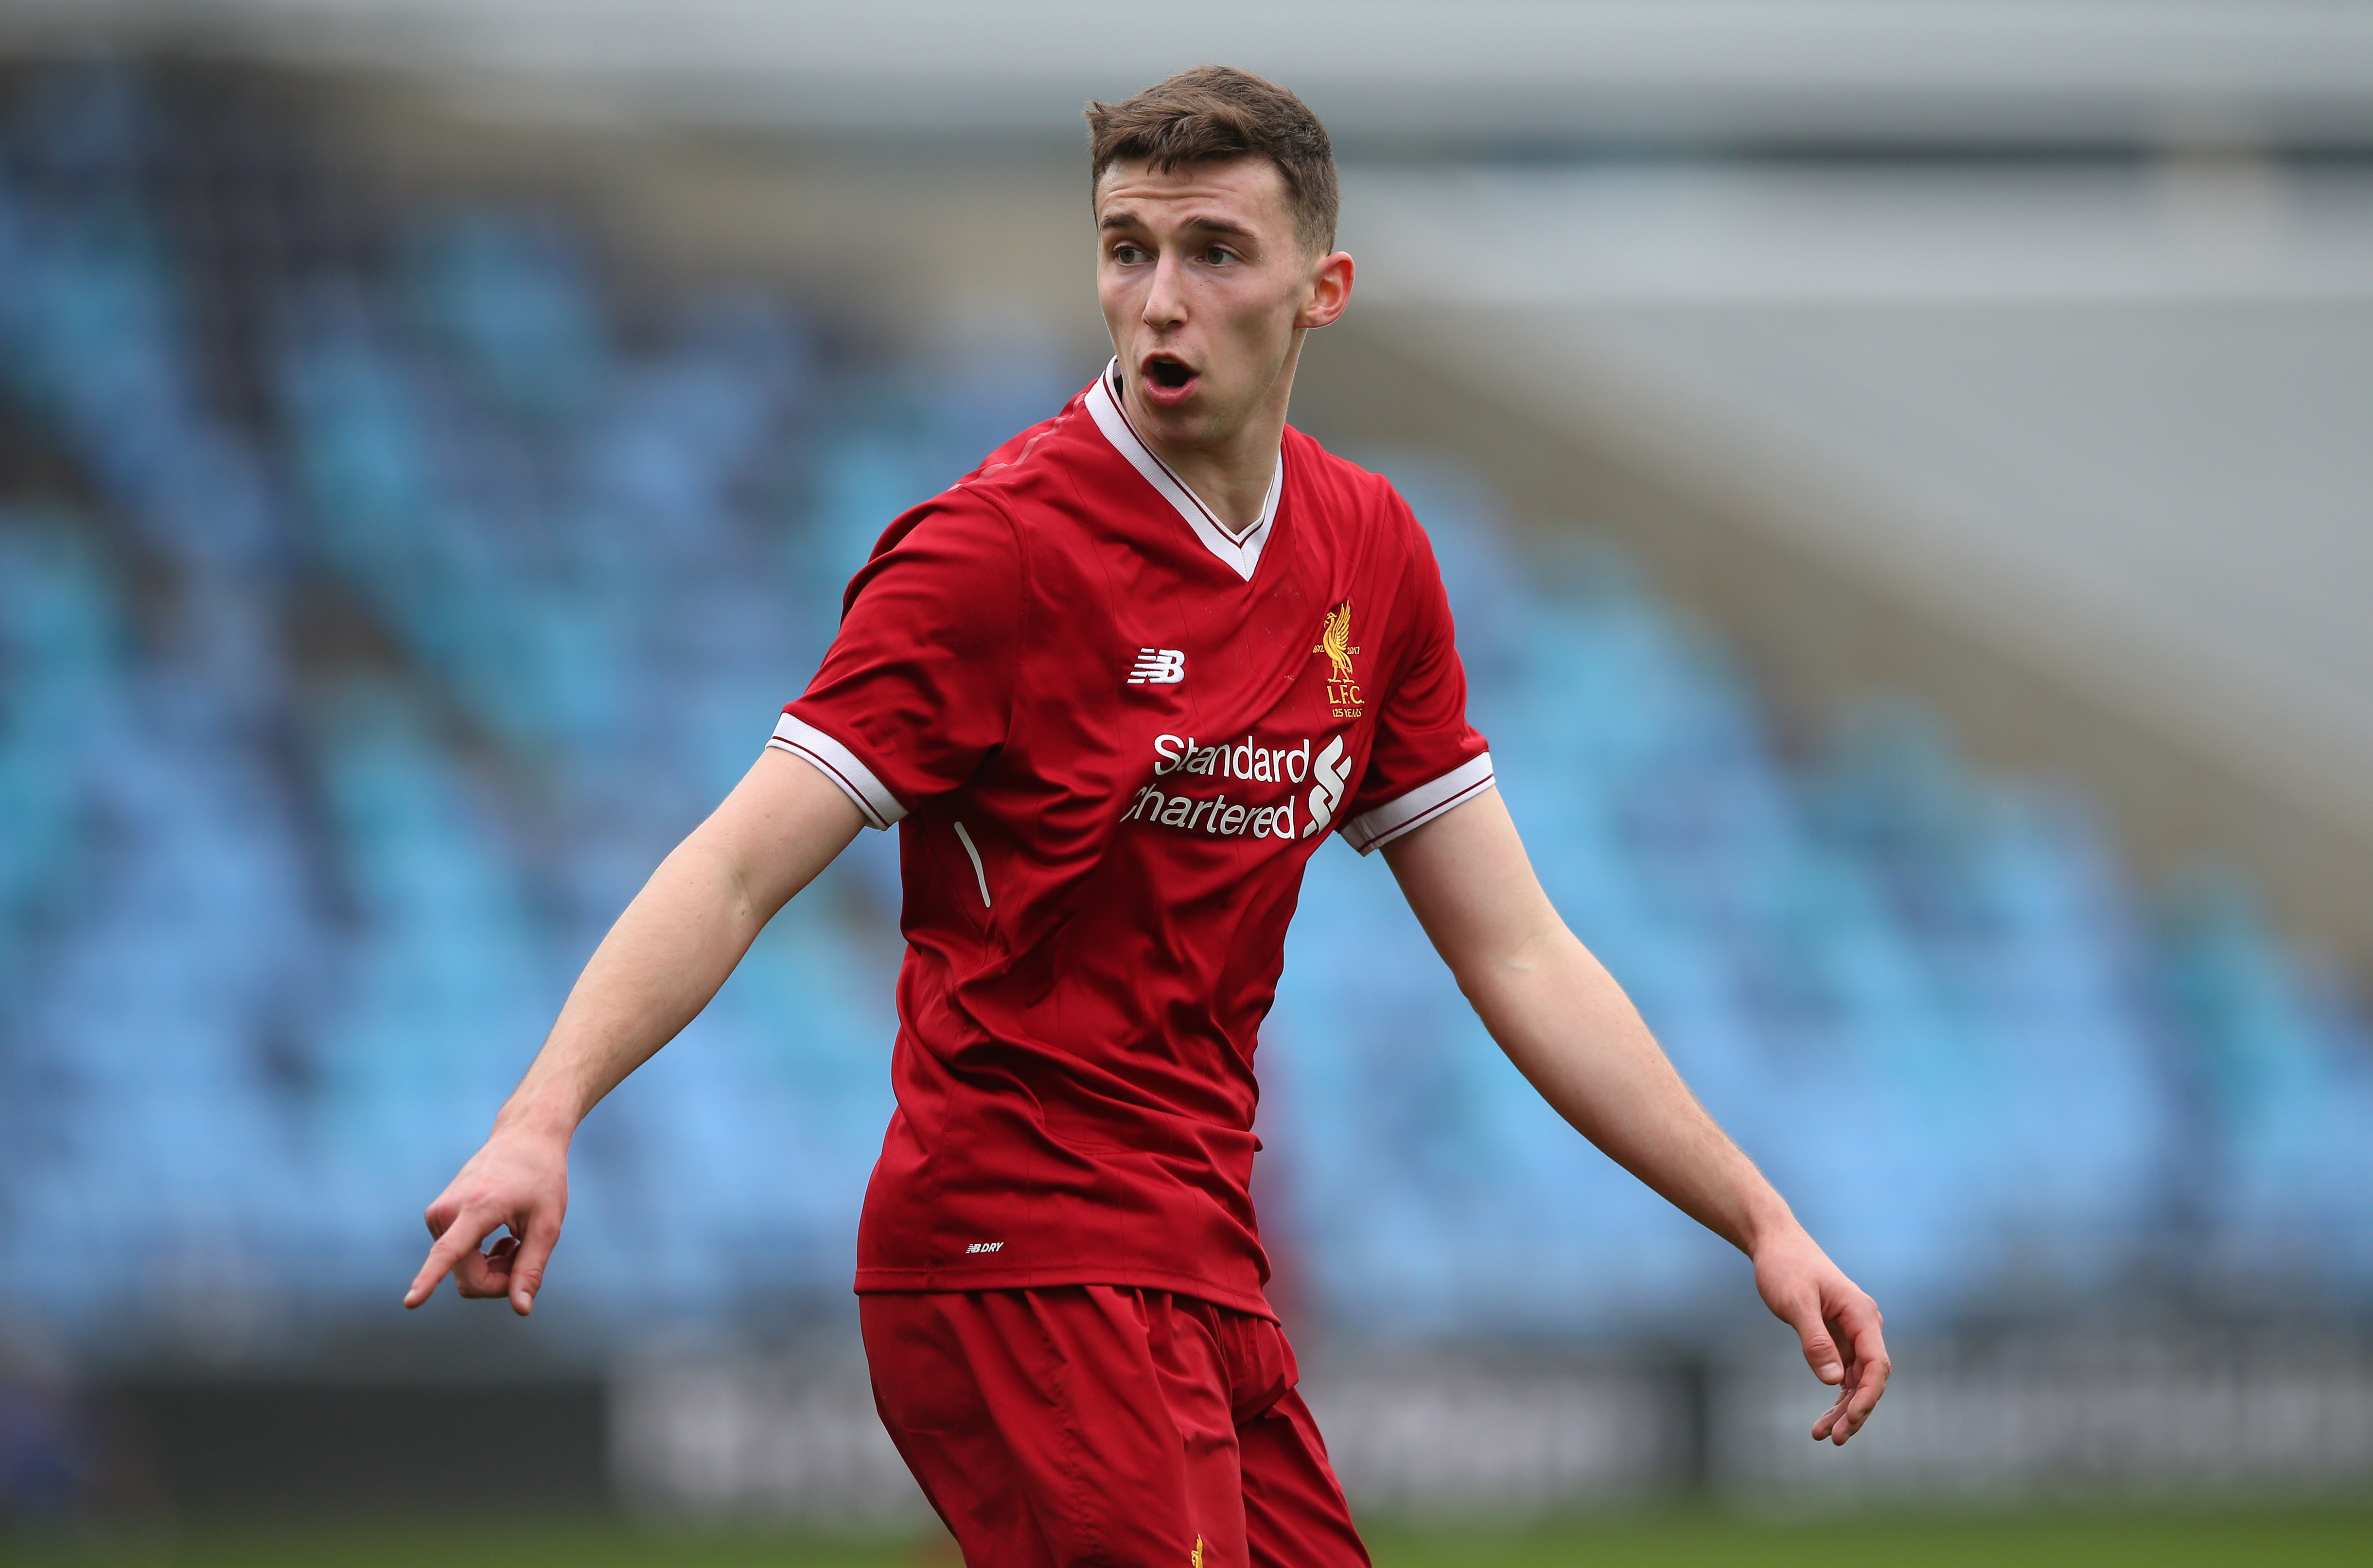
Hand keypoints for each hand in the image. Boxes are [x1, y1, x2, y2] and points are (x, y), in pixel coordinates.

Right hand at [402, 1120, 569, 1315]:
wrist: (524, 1136)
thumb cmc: (542, 1177)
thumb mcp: (548, 1223)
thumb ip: (532, 1268)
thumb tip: (521, 1310)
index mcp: (476, 1209)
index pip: (448, 1253)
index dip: (428, 1280)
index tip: (410, 1302)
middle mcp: (447, 1211)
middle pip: (468, 1278)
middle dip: (500, 1279)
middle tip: (526, 1254)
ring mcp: (437, 1214)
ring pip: (463, 1271)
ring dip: (493, 1267)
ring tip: (514, 1239)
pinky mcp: (437, 1217)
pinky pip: (457, 1258)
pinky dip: (482, 1257)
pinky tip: (501, 1237)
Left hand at [1752, 1225, 1889, 1444]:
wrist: (1775, 1244)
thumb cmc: (1784, 1267)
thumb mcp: (1795, 1303)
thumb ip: (1815, 1341)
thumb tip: (1833, 1381)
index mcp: (1861, 1314)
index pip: (1877, 1364)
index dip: (1867, 1396)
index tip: (1850, 1420)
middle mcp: (1864, 1324)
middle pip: (1869, 1378)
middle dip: (1855, 1411)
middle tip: (1832, 1438)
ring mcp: (1853, 1331)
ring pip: (1856, 1379)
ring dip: (1844, 1408)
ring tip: (1822, 1435)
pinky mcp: (1838, 1335)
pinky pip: (1843, 1372)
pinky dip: (1835, 1394)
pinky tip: (1823, 1416)